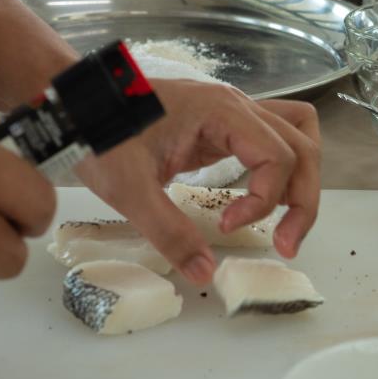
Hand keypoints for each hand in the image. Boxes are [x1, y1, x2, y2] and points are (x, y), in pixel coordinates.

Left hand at [75, 79, 320, 284]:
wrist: (75, 106)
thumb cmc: (98, 135)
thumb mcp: (129, 188)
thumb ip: (169, 231)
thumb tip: (205, 271)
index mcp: (221, 111)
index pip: (277, 156)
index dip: (263, 200)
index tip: (226, 227)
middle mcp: (236, 107)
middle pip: (302, 148)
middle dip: (302, 200)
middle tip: (285, 246)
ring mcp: (231, 114)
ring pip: (297, 139)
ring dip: (301, 182)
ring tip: (286, 225)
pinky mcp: (221, 127)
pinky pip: (273, 141)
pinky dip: (281, 170)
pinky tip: (262, 200)